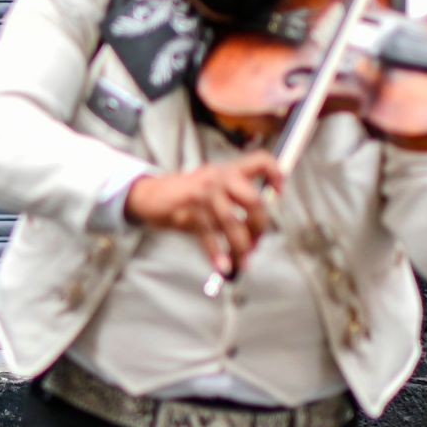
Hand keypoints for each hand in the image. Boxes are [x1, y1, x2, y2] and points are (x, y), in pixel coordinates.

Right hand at [124, 153, 284, 275]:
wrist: (150, 196)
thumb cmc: (185, 195)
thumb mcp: (212, 187)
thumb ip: (234, 200)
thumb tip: (256, 230)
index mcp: (228, 170)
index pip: (261, 161)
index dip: (275, 175)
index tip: (277, 193)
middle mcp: (219, 177)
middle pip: (253, 201)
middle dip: (259, 227)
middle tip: (255, 243)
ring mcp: (204, 193)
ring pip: (232, 223)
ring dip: (240, 246)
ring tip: (241, 260)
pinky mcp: (190, 210)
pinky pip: (209, 236)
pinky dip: (217, 253)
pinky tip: (223, 265)